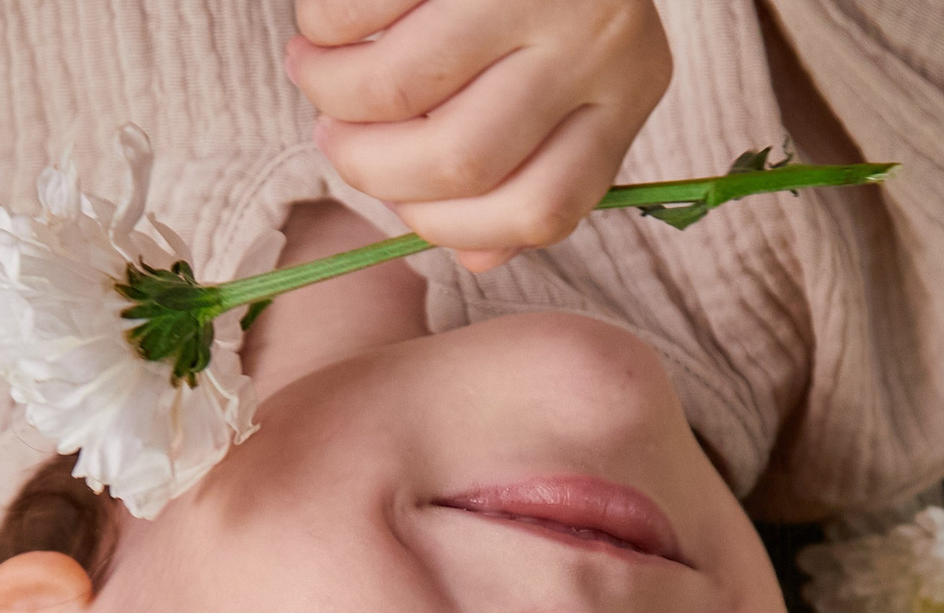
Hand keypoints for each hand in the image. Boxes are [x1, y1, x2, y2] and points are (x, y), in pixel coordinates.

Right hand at [285, 0, 672, 271]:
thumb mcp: (578, 65)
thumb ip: (536, 160)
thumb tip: (471, 258)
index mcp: (629, 89)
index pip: (543, 207)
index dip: (449, 227)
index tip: (397, 201)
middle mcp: (597, 38)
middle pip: (460, 157)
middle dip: (369, 164)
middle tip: (332, 134)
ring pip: (403, 84)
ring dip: (333, 90)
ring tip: (314, 70)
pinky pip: (362, 7)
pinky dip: (324, 23)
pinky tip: (324, 19)